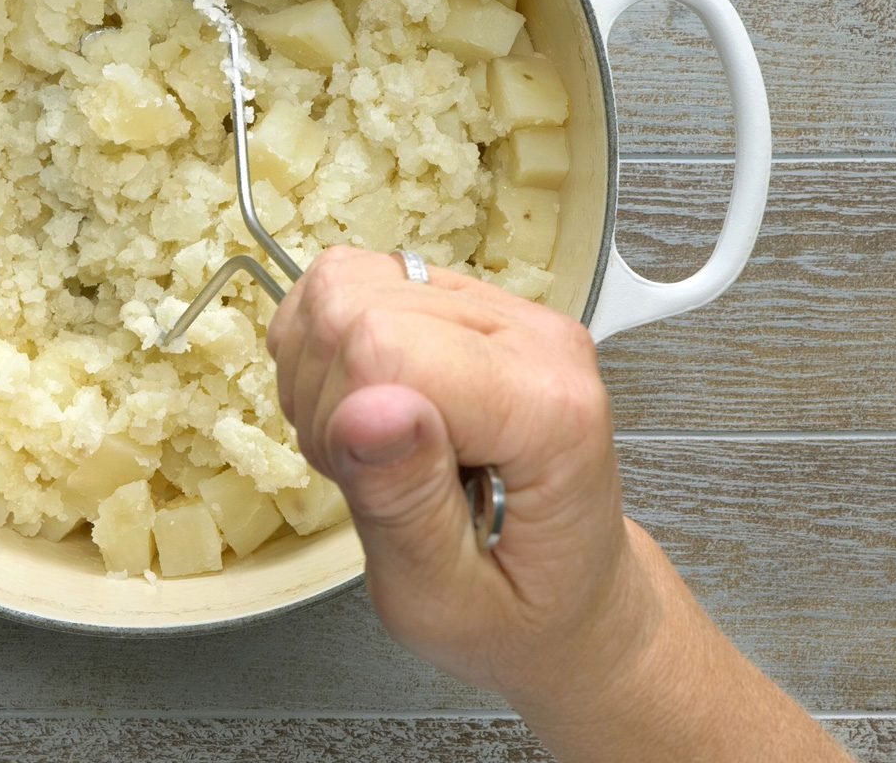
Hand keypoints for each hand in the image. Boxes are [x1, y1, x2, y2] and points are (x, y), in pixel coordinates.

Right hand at [266, 245, 650, 704]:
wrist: (573, 598)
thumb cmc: (518, 613)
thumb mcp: (444, 603)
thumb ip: (404, 507)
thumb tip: (364, 411)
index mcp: (550, 413)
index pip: (385, 347)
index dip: (340, 421)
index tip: (368, 488)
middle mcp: (537, 338)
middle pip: (356, 305)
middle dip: (326, 398)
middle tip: (369, 474)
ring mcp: (505, 309)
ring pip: (344, 283)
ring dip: (323, 372)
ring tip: (373, 447)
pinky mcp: (468, 299)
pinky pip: (353, 283)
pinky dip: (330, 350)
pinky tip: (368, 410)